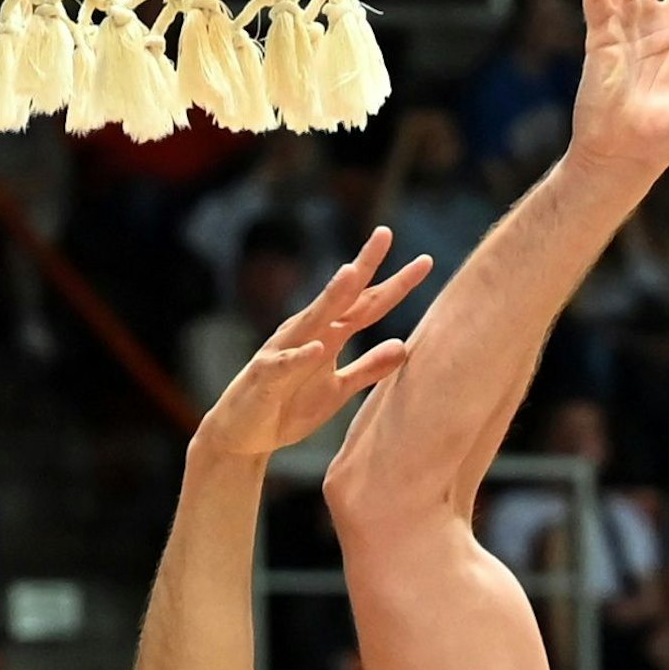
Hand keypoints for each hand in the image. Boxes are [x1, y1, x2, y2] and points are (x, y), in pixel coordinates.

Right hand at [192, 229, 430, 457]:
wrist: (243, 435)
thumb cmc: (290, 406)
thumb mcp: (338, 390)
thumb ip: (369, 369)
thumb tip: (404, 346)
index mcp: (329, 334)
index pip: (367, 304)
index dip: (396, 284)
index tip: (425, 261)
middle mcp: (308, 333)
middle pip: (341, 297)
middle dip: (362, 266)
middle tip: (384, 233)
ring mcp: (284, 351)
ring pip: (311, 320)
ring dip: (331, 297)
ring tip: (351, 273)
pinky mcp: (266, 377)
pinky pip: (284, 365)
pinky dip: (301, 357)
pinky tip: (318, 347)